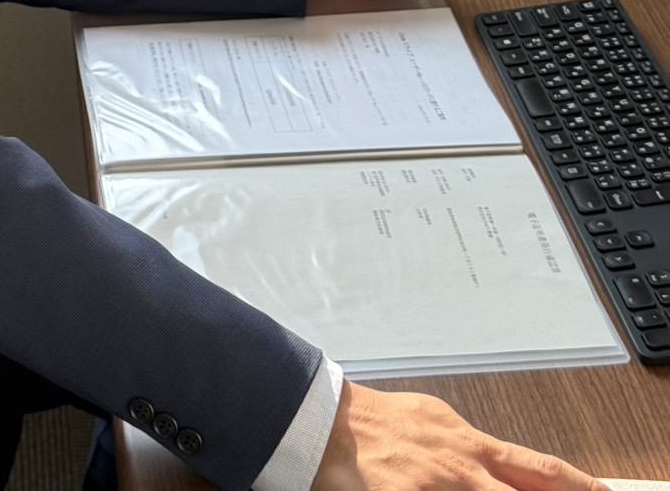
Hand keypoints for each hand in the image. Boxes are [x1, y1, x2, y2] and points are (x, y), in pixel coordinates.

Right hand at [313, 381, 608, 490]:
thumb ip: (473, 453)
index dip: (578, 487)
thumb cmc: (378, 423)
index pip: (538, 470)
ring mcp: (433, 485)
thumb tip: (507, 470)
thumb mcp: (436, 425)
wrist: (324, 419)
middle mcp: (459, 466)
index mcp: (468, 444)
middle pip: (523, 490)